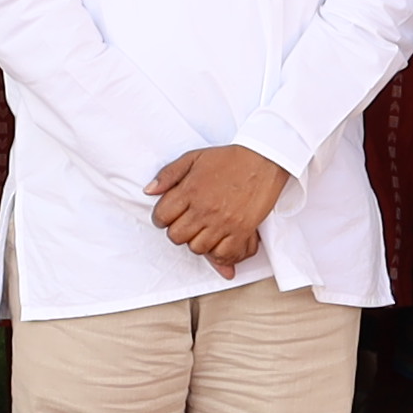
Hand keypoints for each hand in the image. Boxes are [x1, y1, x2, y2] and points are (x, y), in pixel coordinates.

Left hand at [149, 146, 292, 269]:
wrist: (264, 159)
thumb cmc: (228, 158)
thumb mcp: (194, 158)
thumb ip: (168, 174)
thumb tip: (148, 191)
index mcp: (189, 190)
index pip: (161, 217)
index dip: (162, 218)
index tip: (171, 215)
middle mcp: (204, 209)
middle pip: (176, 237)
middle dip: (179, 231)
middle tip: (189, 222)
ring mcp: (223, 222)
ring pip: (197, 248)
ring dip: (198, 242)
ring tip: (206, 230)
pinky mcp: (241, 230)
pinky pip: (223, 254)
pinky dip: (220, 253)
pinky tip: (221, 242)